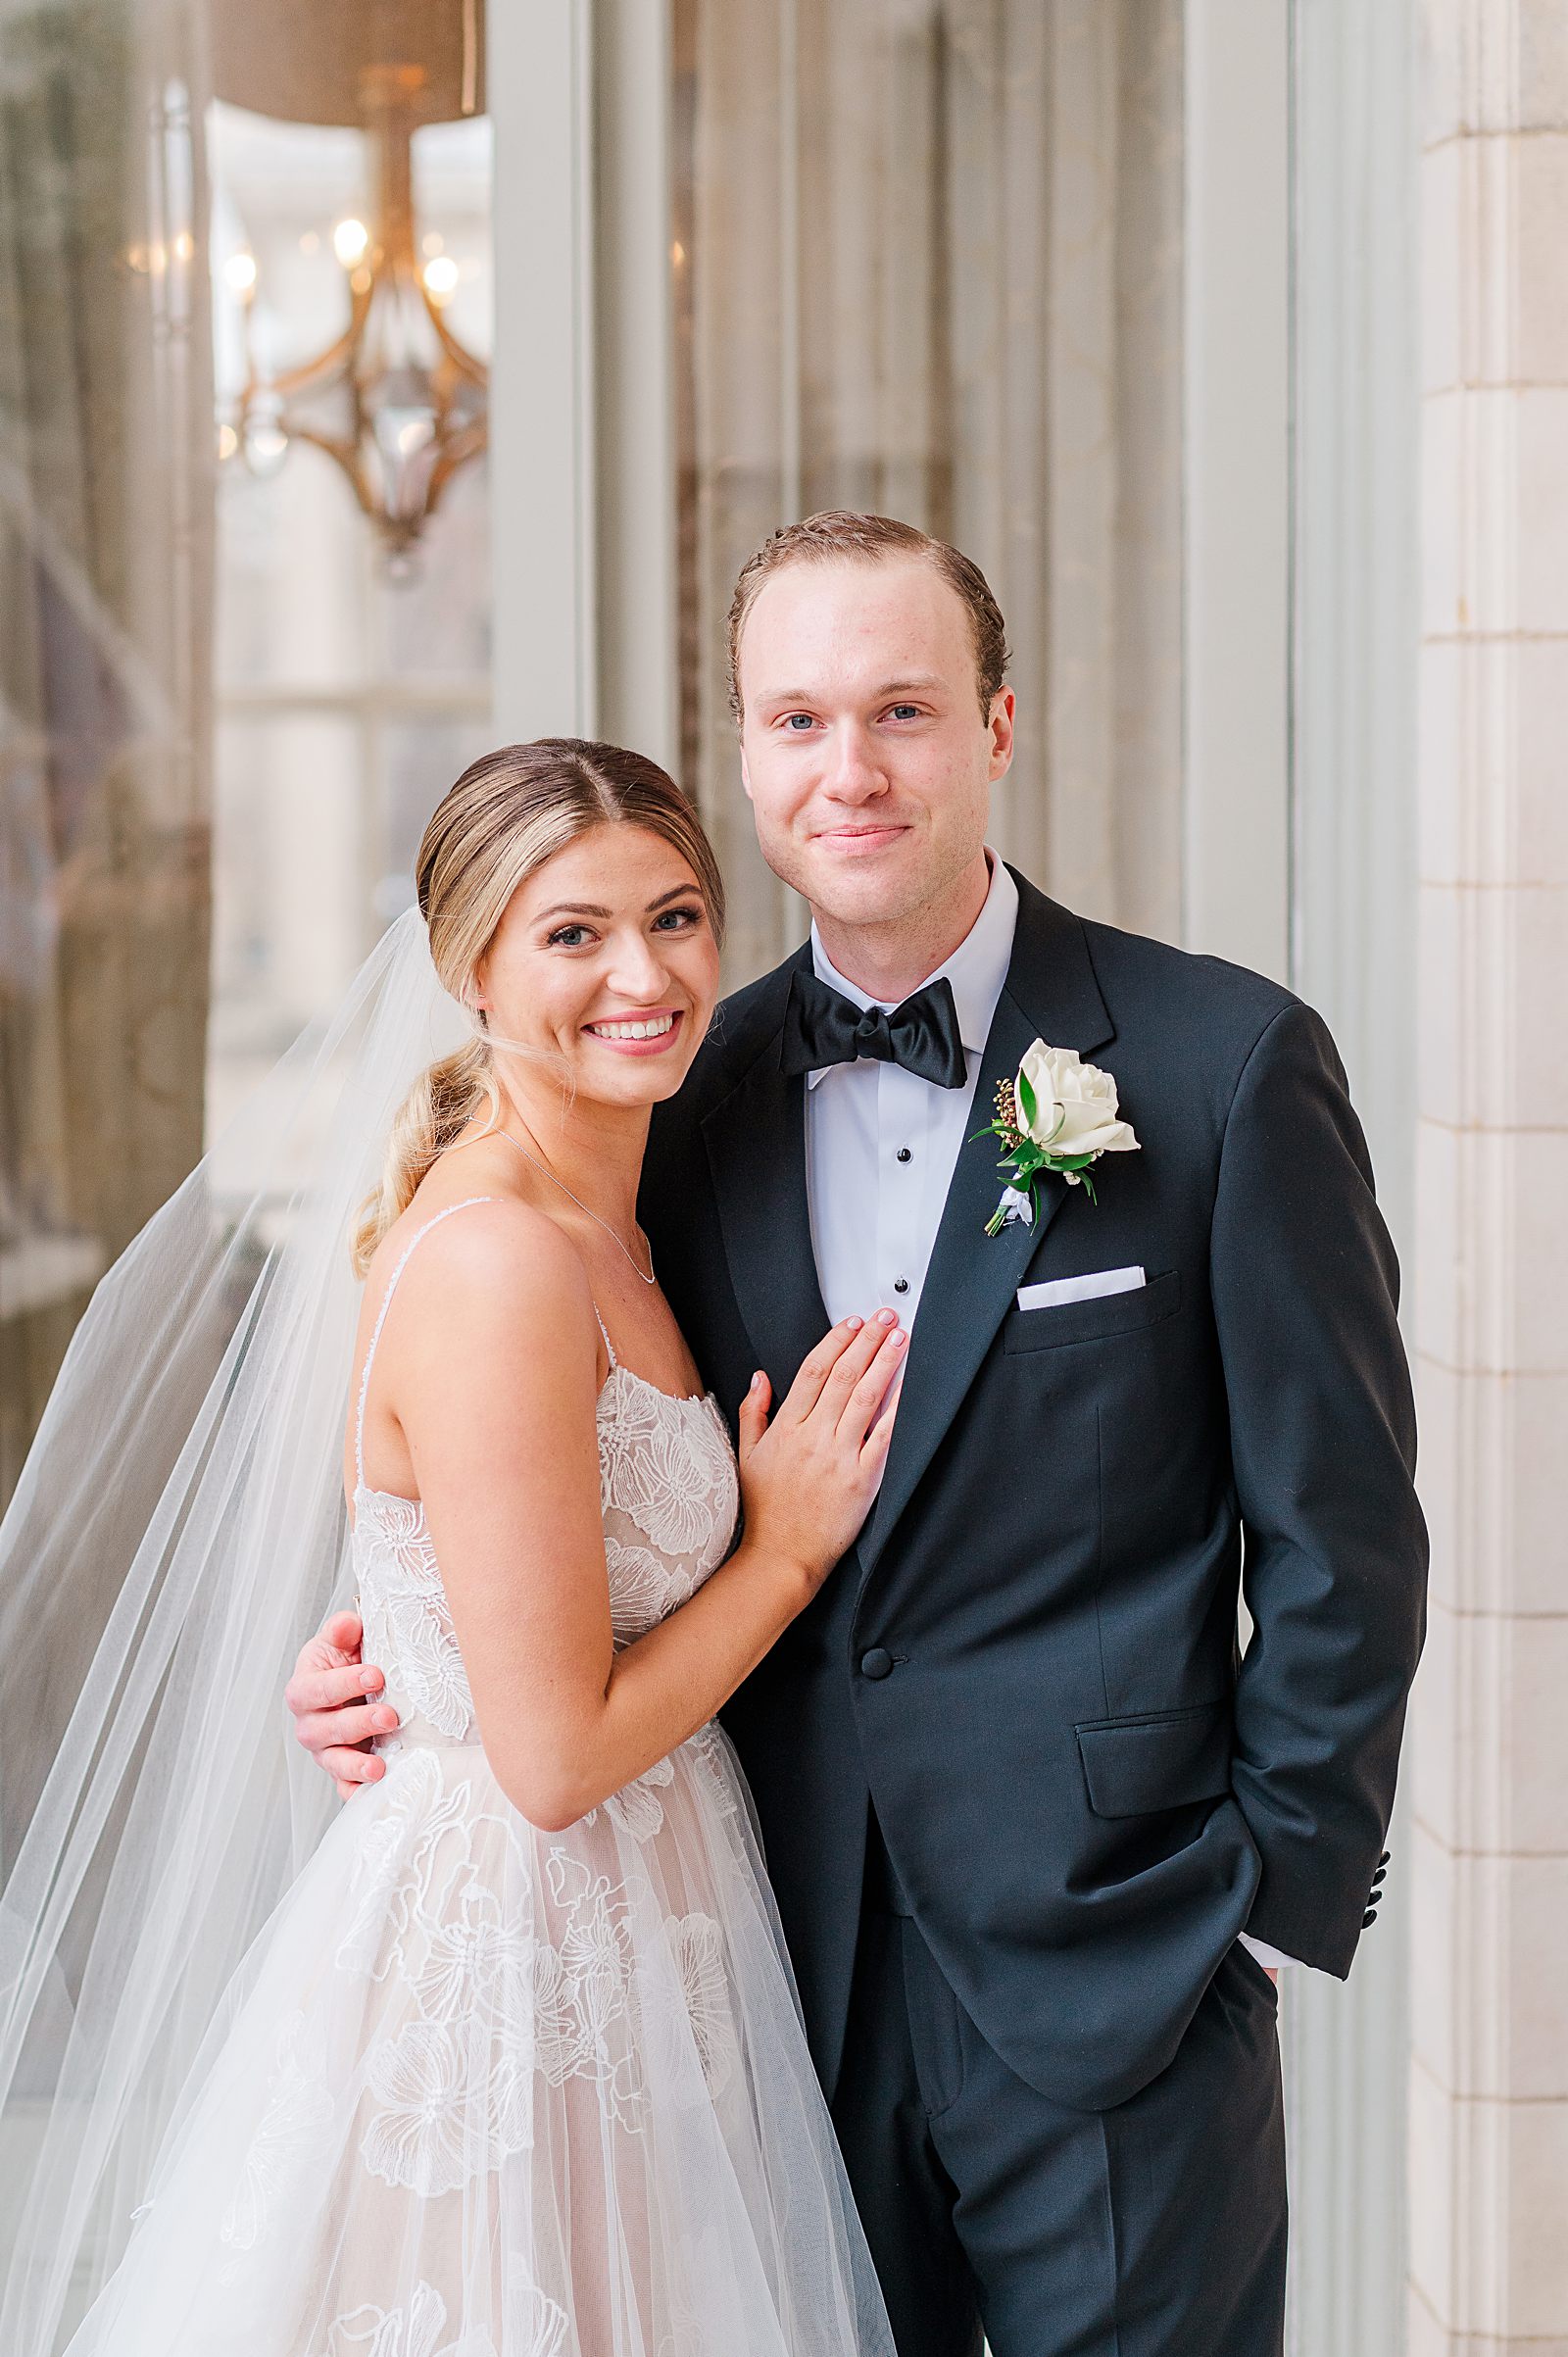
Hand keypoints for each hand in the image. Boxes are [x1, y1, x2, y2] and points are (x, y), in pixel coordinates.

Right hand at [285, 1610, 399, 1800]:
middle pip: (324, 1729)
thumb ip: (343, 1631)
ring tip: (379, 1766)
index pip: (316, 1689)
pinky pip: (344, 1785)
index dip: (344, 1683)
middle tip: (389, 1716)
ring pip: (332, 1761)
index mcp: (304, 1688)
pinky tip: (377, 1790)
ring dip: (355, 1764)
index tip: (377, 1675)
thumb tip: (347, 1624)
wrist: (360, 1685)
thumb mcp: (344, 1640)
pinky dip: (357, 1790)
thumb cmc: (349, 1660)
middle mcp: (309, 1723)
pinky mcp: (341, 1769)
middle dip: (357, 1723)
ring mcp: (324, 1750)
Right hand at [736, 1312, 906, 1589]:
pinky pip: (883, 1435)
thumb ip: (753, 1412)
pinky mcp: (862, 1478)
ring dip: (885, 1362)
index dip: (835, 1341)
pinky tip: (907, 1386)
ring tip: (900, 1339)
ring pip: (865, 1397)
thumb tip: (760, 1377)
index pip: (814, 1371)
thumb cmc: (766, 1511)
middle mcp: (813, 1437)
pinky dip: (896, 1407)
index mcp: (786, 1428)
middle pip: (844, 1376)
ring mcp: (839, 1456)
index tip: (852, 1322)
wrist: (782, 1556)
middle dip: (867, 1340)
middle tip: (885, 1317)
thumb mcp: (746, 1456)